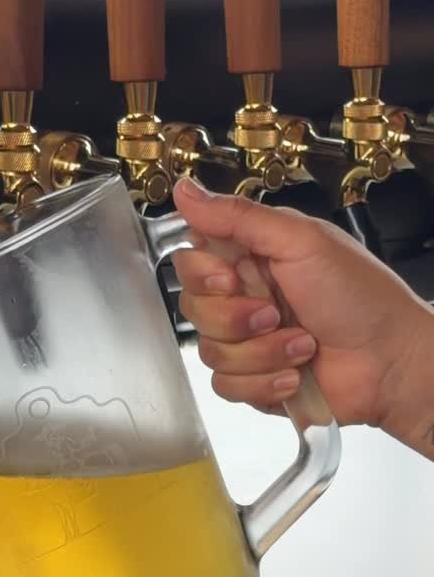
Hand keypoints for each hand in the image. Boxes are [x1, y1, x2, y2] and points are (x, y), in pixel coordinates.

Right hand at [172, 179, 432, 433]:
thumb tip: (185, 191)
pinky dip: (264, 382)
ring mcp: (248, 342)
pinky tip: (295, 372)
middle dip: (236, 318)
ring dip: (261, 352)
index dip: (203, 274)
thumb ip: (239, 217)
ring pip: (210, 352)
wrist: (390, 360)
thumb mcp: (302, 241)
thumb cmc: (362, 297)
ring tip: (301, 344)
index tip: (232, 278)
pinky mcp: (254, 380)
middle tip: (276, 313)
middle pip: (194, 309)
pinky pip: (227, 386)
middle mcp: (245, 297)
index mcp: (252, 256)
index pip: (191, 259)